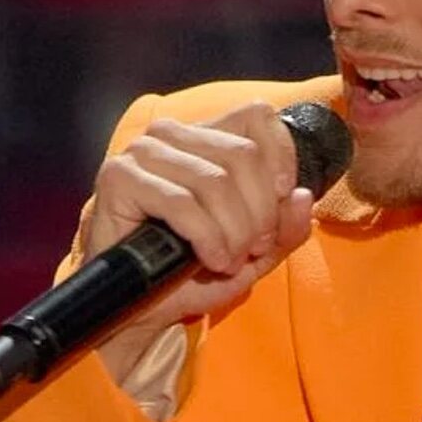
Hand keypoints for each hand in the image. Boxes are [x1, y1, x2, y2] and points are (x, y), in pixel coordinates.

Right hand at [78, 101, 316, 380]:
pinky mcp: (119, 179)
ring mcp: (142, 153)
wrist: (142, 306)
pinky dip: (207, 237)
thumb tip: (302, 197)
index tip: (282, 199)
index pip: (256, 116)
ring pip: (215, 180)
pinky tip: (210, 260)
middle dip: (259, 212)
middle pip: (242, 155)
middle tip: (253, 248)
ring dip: (234, 231)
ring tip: (230, 260)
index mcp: (206, 137)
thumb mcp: (255, 251)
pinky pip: (182, 203)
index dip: (280, 157)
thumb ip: (286, 226)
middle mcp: (172, 135)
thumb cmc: (195, 270)